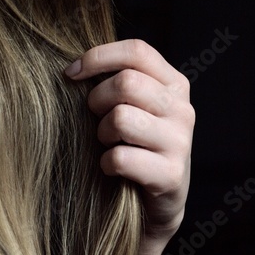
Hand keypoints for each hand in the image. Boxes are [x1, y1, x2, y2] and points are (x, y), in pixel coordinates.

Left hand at [65, 39, 194, 245]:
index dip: (99, 57)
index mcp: (175, 85)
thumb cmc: (139, 147)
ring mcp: (180, 143)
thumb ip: (122, 83)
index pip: (137, 51)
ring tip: (108, 144)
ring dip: (102, 133)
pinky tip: (111, 168)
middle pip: (126, 83)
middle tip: (95, 119)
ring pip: (121, 118)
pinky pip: (121, 158)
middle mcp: (182, 110)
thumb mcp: (139, 108)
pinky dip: (106, 163)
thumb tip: (75, 67)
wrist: (160, 202)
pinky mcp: (171, 175)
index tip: (72, 73)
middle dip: (97, 101)